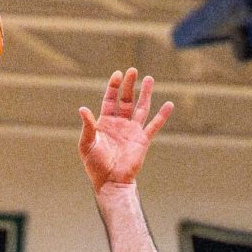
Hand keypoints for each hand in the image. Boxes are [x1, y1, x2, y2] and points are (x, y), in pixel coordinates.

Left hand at [78, 68, 172, 192]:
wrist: (110, 181)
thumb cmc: (95, 165)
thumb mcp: (87, 144)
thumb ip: (87, 126)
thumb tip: (82, 108)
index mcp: (105, 123)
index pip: (110, 100)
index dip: (113, 87)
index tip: (117, 74)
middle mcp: (120, 124)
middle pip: (126, 100)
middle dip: (129, 85)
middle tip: (133, 70)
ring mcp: (132, 131)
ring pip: (141, 108)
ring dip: (145, 93)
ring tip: (150, 78)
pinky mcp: (142, 140)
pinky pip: (154, 125)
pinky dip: (162, 116)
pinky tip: (169, 104)